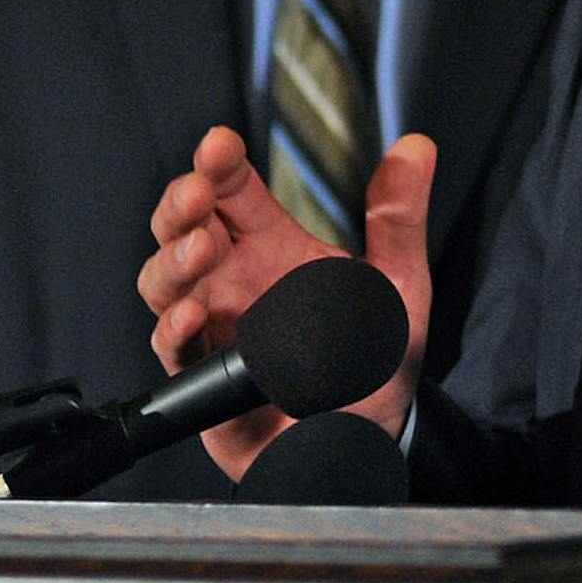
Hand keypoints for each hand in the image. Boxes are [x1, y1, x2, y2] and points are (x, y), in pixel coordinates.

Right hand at [139, 125, 435, 477]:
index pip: (232, 191)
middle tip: (199, 191)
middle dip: (180, 204)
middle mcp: (234, 279)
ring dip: (173, 259)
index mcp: (272, 246)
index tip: (219, 144)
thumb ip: (399, 219)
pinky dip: (176, 327)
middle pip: (182, 226)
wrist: (364, 438)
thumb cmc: (373, 362)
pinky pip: (172, 347)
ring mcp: (212, 325)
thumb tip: (417, 147)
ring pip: (163, 279)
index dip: (218, 163)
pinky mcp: (204, 377)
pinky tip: (196, 313)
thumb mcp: (397, 284)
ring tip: (203, 246)